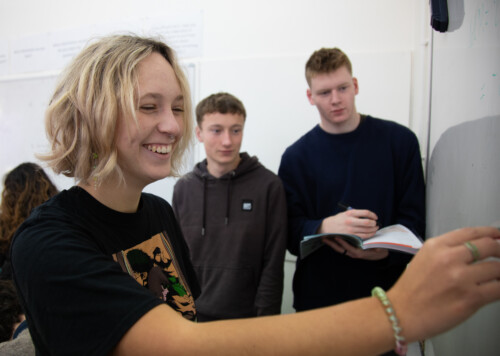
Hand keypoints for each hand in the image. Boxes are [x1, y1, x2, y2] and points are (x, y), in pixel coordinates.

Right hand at [318, 209, 378, 237]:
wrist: (328, 227)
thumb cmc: (338, 219)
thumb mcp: (345, 213)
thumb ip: (356, 214)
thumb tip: (368, 216)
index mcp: (350, 213)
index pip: (366, 213)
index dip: (373, 215)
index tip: (375, 217)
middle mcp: (351, 221)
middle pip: (368, 222)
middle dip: (374, 223)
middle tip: (376, 223)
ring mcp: (351, 229)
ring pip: (367, 230)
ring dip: (373, 229)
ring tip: (375, 228)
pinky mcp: (350, 235)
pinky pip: (363, 236)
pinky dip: (369, 235)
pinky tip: (371, 233)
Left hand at [322, 235, 388, 259]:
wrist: (379, 255)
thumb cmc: (378, 250)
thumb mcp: (379, 249)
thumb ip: (377, 249)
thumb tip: (377, 249)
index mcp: (359, 253)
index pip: (348, 248)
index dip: (342, 243)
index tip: (337, 237)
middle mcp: (353, 253)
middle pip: (340, 249)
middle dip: (332, 244)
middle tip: (324, 238)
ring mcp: (350, 252)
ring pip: (339, 248)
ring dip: (332, 244)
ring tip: (325, 238)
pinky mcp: (349, 250)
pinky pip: (340, 247)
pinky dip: (335, 244)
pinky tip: (331, 238)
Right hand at [387, 226, 499, 341]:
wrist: (400, 313)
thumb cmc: (410, 291)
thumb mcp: (423, 259)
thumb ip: (447, 251)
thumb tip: (474, 251)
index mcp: (436, 246)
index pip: (471, 232)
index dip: (491, 232)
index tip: (498, 235)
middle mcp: (448, 258)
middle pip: (488, 246)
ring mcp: (460, 278)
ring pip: (497, 268)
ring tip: (498, 276)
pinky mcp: (470, 298)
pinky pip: (498, 288)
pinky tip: (498, 287)